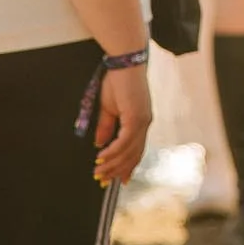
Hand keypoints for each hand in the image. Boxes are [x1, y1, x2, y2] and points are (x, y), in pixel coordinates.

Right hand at [92, 63, 152, 185]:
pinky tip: (101, 158)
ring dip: (113, 164)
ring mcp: (142, 121)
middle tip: (103, 182)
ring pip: (129, 151)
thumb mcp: (108, 108)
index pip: (136, 150)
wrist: (124, 62)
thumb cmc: (116, 81)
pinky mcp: (136, 117)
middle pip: (133, 155)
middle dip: (118, 170)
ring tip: (98, 173)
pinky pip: (124, 141)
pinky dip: (113, 151)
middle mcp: (145, 124)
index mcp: (140, 122)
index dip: (127, 166)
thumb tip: (100, 145)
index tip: (119, 180)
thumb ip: (106, 127)